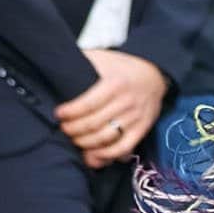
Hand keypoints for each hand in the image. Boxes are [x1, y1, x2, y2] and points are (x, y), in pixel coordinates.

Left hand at [55, 49, 166, 166]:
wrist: (154, 75)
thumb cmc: (123, 67)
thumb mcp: (104, 57)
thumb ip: (83, 60)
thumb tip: (60, 63)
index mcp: (115, 84)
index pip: (87, 105)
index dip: (69, 113)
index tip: (59, 114)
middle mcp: (126, 102)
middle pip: (93, 124)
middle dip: (73, 130)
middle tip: (64, 128)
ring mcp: (135, 117)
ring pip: (105, 138)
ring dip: (85, 143)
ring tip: (75, 139)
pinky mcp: (142, 129)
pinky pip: (123, 148)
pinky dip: (106, 155)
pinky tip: (93, 154)